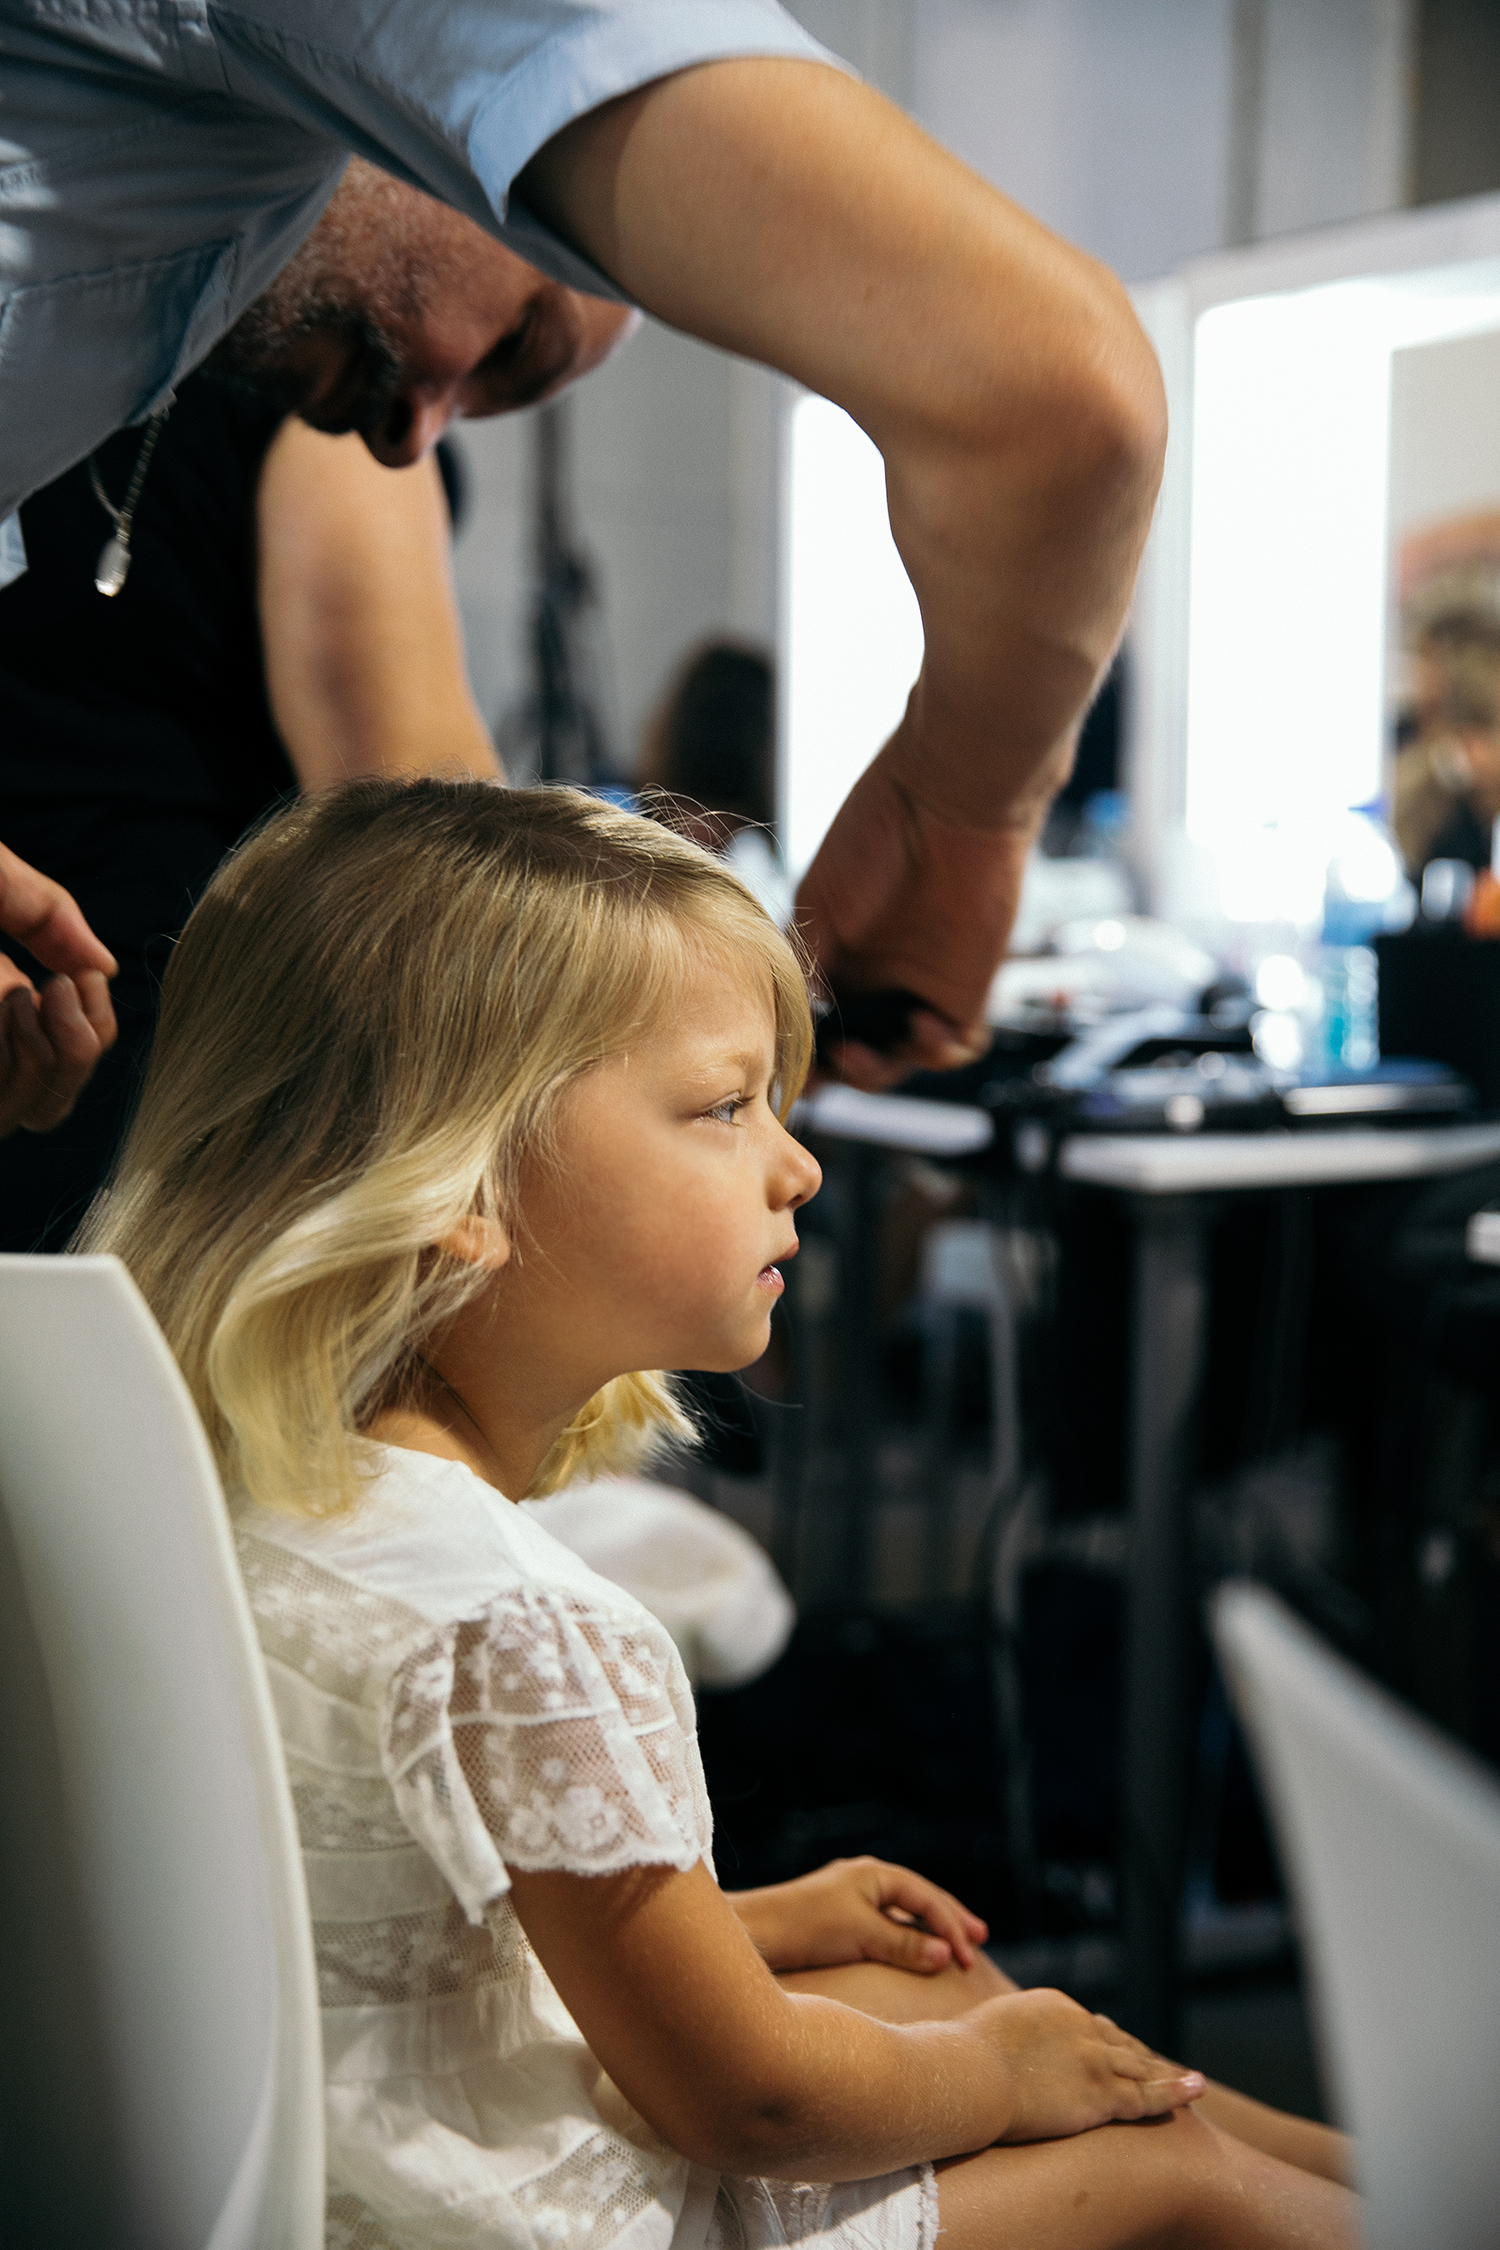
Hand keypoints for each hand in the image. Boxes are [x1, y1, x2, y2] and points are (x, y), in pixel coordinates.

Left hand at [0, 843, 116, 1136]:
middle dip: (85, 1044)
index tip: (82, 975)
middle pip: (62, 1096)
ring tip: (26, 988)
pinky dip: (32, 1057)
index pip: (75, 1053)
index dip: (98, 1026)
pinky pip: (14, 1110)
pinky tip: (8, 1000)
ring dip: (57, 1049)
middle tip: (61, 985)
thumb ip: (47, 912)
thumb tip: (104, 968)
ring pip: (43, 1111)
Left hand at [728, 1855, 987, 1974]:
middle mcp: (865, 1880)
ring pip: (903, 1912)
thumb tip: (947, 1955)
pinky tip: (914, 1952)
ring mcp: (852, 1899)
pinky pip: (886, 1925)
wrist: (754, 1933)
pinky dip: (907, 1938)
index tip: (969, 1959)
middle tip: (980, 1938)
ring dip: (930, 1931)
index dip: (952, 1927)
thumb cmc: (806, 1928)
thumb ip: (905, 1945)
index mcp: (874, 1874)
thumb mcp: (861, 1935)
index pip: (926, 1898)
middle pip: (919, 1898)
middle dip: (950, 1919)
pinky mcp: (840, 1921)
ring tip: (955, 1946)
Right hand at [794, 733, 1036, 1091]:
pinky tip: (920, 1029)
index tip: (782, 1066)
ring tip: (859, 1056)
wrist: (948, 797)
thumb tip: (794, 1021)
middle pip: (855, 1054)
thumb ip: (805, 965)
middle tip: (820, 1071)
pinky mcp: (968, 987)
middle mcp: (878, 978)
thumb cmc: (875, 834)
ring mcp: (922, 986)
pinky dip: (937, 1052)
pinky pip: (957, 1044)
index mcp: (838, 958)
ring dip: (877, 1072)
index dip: (800, 1052)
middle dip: (834, 1072)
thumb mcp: (818, 904)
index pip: (816, 1025)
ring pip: (901, 1059)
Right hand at [973, 1988, 1202, 2142]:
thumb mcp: (988, 2028)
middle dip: (1141, 2055)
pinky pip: (1148, 2095)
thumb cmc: (963, 2056)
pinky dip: (1175, 2092)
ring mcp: (1095, 2059)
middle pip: (1121, 2043)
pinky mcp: (1102, 2094)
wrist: (971, 2073)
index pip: (1091, 2025)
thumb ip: (1005, 2034)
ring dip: (1165, 2073)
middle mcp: (1082, 2026)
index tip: (1118, 2049)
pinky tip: (1195, 2090)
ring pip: (1141, 2067)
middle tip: (1158, 2065)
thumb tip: (990, 2044)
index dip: (1108, 2040)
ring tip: (1189, 2080)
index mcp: (1054, 2007)